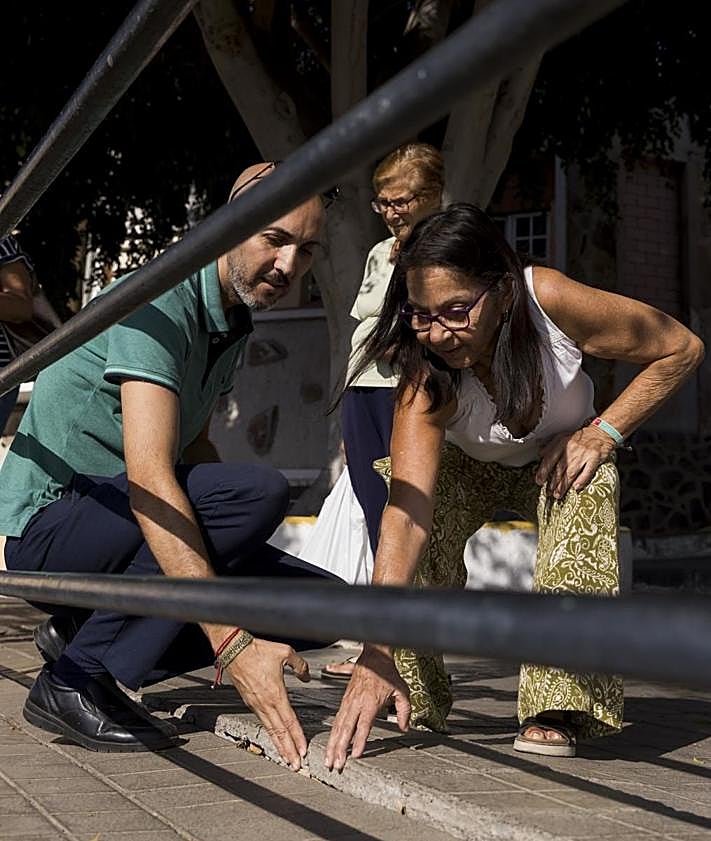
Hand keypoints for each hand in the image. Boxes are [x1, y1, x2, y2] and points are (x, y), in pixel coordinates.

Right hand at [226, 637, 310, 769]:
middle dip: (288, 751)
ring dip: (279, 746)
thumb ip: (300, 665)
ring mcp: (256, 705)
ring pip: (270, 730)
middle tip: (296, 765)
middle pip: (279, 732)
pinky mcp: (249, 702)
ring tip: (286, 758)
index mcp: (276, 694)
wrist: (234, 650)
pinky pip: (262, 722)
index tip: (303, 750)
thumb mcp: (285, 653)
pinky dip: (270, 734)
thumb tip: (306, 675)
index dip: (297, 737)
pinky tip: (274, 739)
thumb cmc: (257, 650)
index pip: (289, 721)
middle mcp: (265, 703)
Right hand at [325, 645, 409, 771]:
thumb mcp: (402, 691)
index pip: (363, 725)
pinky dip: (332, 734)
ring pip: (338, 726)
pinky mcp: (344, 701)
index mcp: (370, 702)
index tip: (355, 755)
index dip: (359, 741)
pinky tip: (329, 743)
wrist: (373, 657)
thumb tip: (404, 728)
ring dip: (332, 744)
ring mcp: (348, 702)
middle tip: (335, 765)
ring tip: (328, 759)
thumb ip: (404, 711)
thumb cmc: (387, 674)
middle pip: (345, 729)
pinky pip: (337, 720)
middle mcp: (356, 703)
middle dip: (339, 749)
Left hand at [536, 424, 614, 498]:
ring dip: (564, 485)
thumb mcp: (563, 437)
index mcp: (562, 443)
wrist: (600, 432)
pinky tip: (576, 487)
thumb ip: (550, 446)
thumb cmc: (581, 437)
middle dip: (553, 482)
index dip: (543, 471)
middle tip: (549, 492)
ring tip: (558, 494)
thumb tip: (540, 454)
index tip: (539, 481)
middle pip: (560, 468)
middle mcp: (572, 448)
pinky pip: (588, 471)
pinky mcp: (595, 457)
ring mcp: (584, 453)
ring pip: (571, 472)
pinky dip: (582, 480)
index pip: (550, 458)